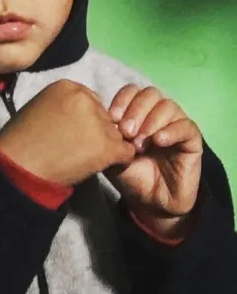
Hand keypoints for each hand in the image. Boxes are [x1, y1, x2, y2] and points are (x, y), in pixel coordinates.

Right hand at [0, 79, 134, 187]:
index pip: (90, 101)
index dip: (83, 119)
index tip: (70, 132)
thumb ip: (62, 106)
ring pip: (116, 134)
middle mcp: (86, 99)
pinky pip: (126, 152)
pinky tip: (99, 165)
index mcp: (67, 87)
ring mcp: (99, 122)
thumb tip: (78, 117)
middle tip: (77, 147)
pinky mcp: (108, 145)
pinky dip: (117, 160)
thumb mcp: (38, 108)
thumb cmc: (20, 140)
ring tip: (83, 159)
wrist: (18, 165)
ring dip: (104, 147)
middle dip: (95, 132)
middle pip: (105, 116)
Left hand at [108, 85, 201, 236]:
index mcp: (137, 113)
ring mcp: (175, 125)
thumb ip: (108, 136)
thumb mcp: (112, 154)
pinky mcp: (192, 141)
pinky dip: (171, 130)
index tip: (112, 118)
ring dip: (151, 121)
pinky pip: (187, 126)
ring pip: (168, 106)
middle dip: (135, 110)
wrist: (150, 201)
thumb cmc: (130, 175)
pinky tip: (159, 141)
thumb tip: (101, 120)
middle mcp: (157, 115)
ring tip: (140, 143)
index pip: (132, 91)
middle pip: (150, 93)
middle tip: (125, 132)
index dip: (122, 100)